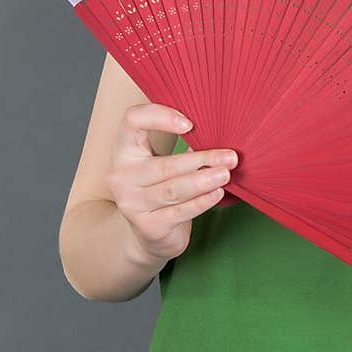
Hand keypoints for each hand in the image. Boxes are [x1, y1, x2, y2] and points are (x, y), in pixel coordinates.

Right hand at [108, 103, 238, 261]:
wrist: (148, 234)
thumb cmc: (160, 187)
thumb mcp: (161, 160)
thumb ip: (181, 143)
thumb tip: (218, 131)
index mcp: (125, 150)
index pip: (133, 120)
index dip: (160, 116)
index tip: (190, 124)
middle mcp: (122, 176)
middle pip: (164, 164)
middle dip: (202, 160)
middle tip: (230, 156)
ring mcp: (132, 204)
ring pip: (173, 189)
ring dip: (203, 181)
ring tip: (225, 174)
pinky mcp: (148, 227)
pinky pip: (180, 211)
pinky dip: (201, 202)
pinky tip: (217, 193)